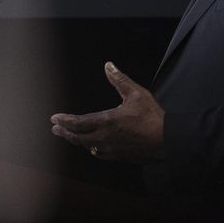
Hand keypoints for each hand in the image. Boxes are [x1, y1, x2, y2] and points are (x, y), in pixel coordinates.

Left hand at [50, 61, 164, 163]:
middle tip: (55, 129)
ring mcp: (111, 150)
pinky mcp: (120, 157)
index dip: (64, 121)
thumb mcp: (136, 94)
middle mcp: (104, 138)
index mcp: (106, 121)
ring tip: (69, 136)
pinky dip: (91, 148)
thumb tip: (108, 65)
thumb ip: (119, 80)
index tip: (54, 119)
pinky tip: (91, 148)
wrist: (169, 140)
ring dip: (76, 140)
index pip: (78, 123)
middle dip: (65, 132)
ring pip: (87, 146)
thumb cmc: (152, 116)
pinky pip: (100, 153)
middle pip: (78, 137)